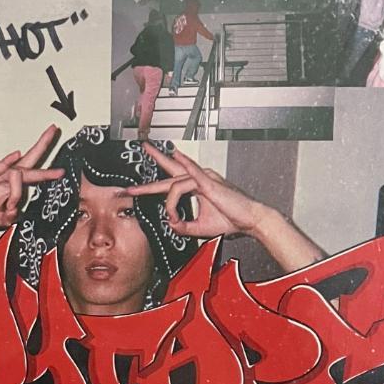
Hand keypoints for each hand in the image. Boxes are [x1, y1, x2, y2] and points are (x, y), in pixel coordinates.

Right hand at [0, 125, 61, 228]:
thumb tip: (18, 211)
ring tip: (35, 182)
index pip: (33, 175)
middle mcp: (6, 176)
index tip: (62, 171)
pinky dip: (7, 163)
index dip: (47, 172)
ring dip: (29, 178)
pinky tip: (15, 156)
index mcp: (10, 185)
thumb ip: (10, 216)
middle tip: (54, 130)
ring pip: (19, 171)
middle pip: (30, 158)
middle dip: (43, 144)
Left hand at [126, 144, 271, 239]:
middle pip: (168, 172)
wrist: (250, 221)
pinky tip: (175, 156)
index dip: (150, 186)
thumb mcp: (199, 227)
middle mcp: (198, 178)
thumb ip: (182, 226)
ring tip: (175, 218)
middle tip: (134, 168)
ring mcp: (204, 178)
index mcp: (196, 186)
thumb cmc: (231, 221)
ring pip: (174, 185)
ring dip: (170, 204)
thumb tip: (169, 224)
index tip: (134, 189)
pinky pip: (190, 177)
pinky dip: (181, 176)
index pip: (169, 182)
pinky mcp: (209, 182)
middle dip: (150, 168)